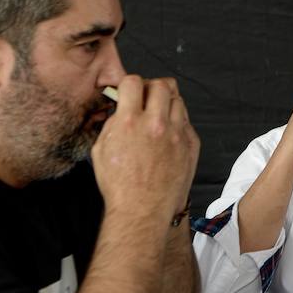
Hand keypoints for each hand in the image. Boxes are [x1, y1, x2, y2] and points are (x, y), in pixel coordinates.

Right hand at [91, 75, 199, 221]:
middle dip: (151, 88)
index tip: (129, 91)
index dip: (129, 84)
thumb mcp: (101, 150)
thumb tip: (120, 108)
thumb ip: (112, 124)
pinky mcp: (191, 144)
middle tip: (146, 98)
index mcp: (130, 122)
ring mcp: (177, 134)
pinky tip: (168, 133)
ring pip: (178, 99)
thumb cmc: (119, 185)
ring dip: (167, 102)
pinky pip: (187, 120)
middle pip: (161, 85)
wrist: (143, 210)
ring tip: (158, 115)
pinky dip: (177, 121)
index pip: (133, 82)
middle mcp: (156, 124)